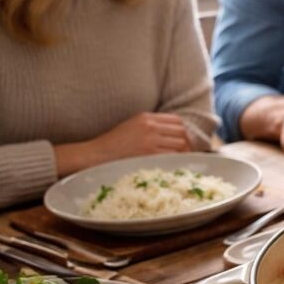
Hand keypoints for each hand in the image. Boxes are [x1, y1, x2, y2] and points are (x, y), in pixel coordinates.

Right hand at [54, 112, 192, 175]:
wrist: (96, 155)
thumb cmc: (114, 144)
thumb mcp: (132, 127)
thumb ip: (151, 127)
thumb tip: (173, 135)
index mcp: (146, 117)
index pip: (177, 121)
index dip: (184, 132)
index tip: (185, 141)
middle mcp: (150, 126)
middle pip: (181, 132)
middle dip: (187, 143)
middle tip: (187, 154)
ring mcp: (150, 139)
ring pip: (180, 144)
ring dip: (184, 153)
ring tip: (182, 161)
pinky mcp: (149, 153)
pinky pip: (172, 156)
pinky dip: (177, 160)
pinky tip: (175, 166)